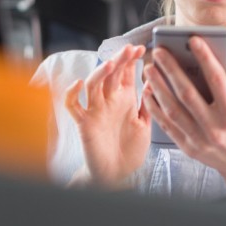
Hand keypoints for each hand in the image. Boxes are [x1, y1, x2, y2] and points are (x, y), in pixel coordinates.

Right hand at [64, 44, 149, 187]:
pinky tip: (78, 84)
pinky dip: (72, 93)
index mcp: (125, 101)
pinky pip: (73, 105)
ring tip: (111, 64)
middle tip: (130, 49)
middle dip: (119, 60)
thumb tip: (153, 83)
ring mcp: (95, 111)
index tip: (143, 49)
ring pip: (93, 85)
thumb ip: (148, 106)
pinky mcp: (84, 123)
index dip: (132, 60)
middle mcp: (109, 102)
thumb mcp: (146, 127)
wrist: (117, 176)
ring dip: (100, 73)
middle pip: (111, 74)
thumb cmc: (129, 152)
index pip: (126, 74)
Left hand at [143, 37, 225, 205]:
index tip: (193, 40)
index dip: (205, 58)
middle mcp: (214, 127)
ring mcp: (198, 139)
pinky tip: (148, 93)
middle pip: (187, 94)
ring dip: (158, 88)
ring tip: (149, 70)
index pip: (217, 81)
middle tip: (158, 51)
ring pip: (172, 110)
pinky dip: (155, 109)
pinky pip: (167, 126)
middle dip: (171, 70)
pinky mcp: (187, 147)